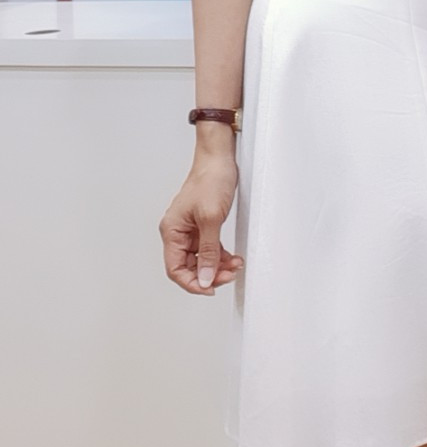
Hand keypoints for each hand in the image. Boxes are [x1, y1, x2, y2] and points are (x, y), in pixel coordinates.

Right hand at [159, 152, 243, 295]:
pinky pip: (209, 249)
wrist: (219, 159)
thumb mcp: (211, 219)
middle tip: (229, 275)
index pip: (175, 269)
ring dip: (217, 266)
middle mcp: (177, 232)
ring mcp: (189, 230)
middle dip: (209, 274)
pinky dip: (220, 255)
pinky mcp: (202, 226)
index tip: (210, 288)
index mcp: (171, 231)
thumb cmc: (210, 180)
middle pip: (188, 267)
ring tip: (235, 265)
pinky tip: (232, 258)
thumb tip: (205, 277)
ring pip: (201, 260)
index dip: (192, 283)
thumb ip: (208, 251)